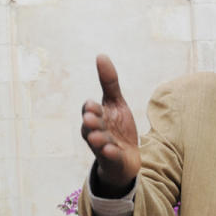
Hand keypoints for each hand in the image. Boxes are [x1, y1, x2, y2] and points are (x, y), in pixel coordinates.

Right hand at [81, 55, 140, 195]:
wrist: (126, 157)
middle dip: (91, 122)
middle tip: (91, 118)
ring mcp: (103, 147)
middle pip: (90, 126)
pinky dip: (110, 154)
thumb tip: (101, 55)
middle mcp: (95, 131)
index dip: (91, 107)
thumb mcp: (116, 103)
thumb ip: (109, 83)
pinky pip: (109, 157)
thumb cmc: (117, 127)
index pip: (90, 109)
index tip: (94, 104)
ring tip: (99, 137)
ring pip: (97, 142)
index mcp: (95, 117)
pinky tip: (112, 150)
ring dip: (97, 139)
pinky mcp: (112, 160)